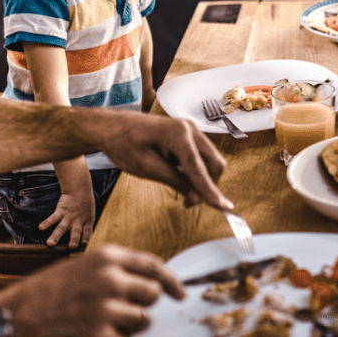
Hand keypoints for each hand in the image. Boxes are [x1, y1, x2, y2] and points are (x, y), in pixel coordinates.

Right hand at [0, 244, 183, 336]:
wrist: (12, 321)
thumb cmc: (45, 295)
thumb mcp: (81, 267)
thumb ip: (115, 271)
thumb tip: (151, 283)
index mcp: (107, 257)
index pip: (153, 266)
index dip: (171, 281)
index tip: (180, 294)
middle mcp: (111, 279)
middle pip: (153, 294)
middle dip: (142, 305)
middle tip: (120, 312)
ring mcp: (106, 309)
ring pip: (143, 319)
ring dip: (127, 326)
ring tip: (97, 323)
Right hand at [39, 191, 95, 248]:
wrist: (80, 189)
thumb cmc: (85, 206)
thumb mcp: (90, 216)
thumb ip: (86, 228)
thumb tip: (83, 243)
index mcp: (87, 222)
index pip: (87, 232)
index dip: (86, 238)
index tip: (83, 244)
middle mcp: (78, 221)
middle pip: (76, 232)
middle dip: (74, 240)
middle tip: (71, 247)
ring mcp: (69, 216)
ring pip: (62, 227)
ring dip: (56, 236)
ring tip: (49, 244)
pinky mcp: (61, 210)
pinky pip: (53, 218)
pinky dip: (47, 222)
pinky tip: (40, 228)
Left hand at [95, 111, 232, 210]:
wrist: (113, 127)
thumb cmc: (124, 144)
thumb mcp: (147, 168)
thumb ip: (175, 181)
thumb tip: (197, 199)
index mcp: (179, 135)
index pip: (200, 169)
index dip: (211, 191)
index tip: (225, 208)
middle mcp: (190, 129)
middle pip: (214, 163)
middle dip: (208, 186)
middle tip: (189, 204)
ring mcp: (191, 131)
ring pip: (210, 161)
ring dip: (203, 180)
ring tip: (183, 195)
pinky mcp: (188, 135)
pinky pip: (201, 157)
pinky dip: (197, 172)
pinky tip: (181, 180)